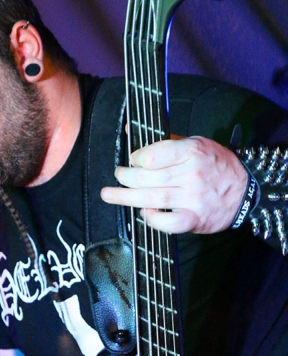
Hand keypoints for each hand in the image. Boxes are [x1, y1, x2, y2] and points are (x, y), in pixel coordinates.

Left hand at [101, 137, 246, 233]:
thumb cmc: (216, 165)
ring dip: (125, 197)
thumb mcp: (196, 144)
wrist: (246, 191)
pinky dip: (152, 219)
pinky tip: (144, 213)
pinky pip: (167, 222)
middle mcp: (191, 174)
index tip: (132, 160)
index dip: (136, 158)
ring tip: (110, 195)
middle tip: (118, 176)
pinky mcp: (194, 218)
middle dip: (125, 177)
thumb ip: (164, 142)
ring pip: (151, 198)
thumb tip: (130, 133)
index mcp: (191, 151)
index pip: (153, 155)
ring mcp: (192, 198)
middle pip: (147, 177)